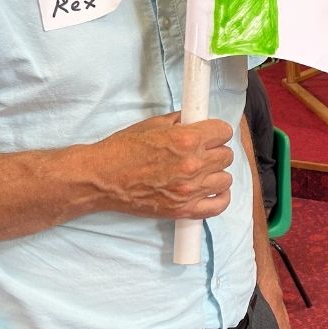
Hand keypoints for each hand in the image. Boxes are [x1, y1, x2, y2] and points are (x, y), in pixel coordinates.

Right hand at [81, 113, 234, 218]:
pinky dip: (220, 198)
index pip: (224, 131)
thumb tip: (196, 119)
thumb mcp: (152, 125)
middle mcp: (192, 164)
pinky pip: (218, 206)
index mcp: (186, 140)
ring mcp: (189, 189)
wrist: (101, 178)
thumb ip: (179, 121)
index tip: (212, 135)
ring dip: (216, 174)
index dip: (217, 132)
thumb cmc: (121, 150)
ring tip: (202, 172)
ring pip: (225, 179)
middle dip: (216, 151)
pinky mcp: (183, 209)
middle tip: (203, 153)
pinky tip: (212, 191)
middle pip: (226, 155)